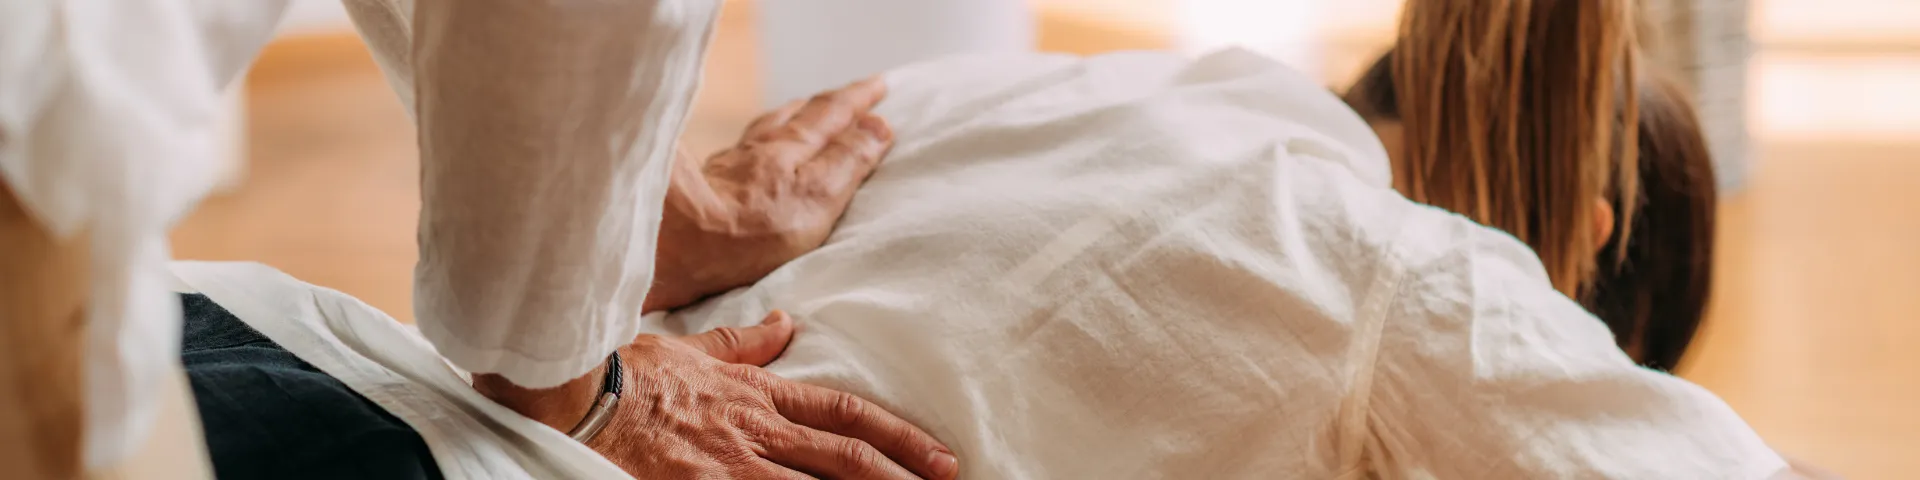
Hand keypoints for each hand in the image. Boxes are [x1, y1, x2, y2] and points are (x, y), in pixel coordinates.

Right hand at [478, 311, 956, 478]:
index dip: (896, 434)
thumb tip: (786, 324)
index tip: (935, 454)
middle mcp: (758, 428)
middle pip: (846, 454)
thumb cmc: (628, 374)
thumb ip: (745, 342)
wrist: (575, 392)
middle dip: (901, 473)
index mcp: (760, 393)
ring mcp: (734, 462)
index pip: (845, 411)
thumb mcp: (695, 348)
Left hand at [645, 78, 894, 311]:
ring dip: (789, 117)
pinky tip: (749, 151)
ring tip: (801, 112)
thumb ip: (847, 161)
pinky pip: (739, 151)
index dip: (857, 100)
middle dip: (826, 104)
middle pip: (796, 115)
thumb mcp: (817, 195)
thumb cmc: (751, 227)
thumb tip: (878, 126)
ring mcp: (728, 165)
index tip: (878, 86)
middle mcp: (758, 149)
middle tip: (846, 97)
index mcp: (791, 148)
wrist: (678, 245)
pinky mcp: (702, 185)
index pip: (831, 114)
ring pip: (765, 129)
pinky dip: (755, 142)